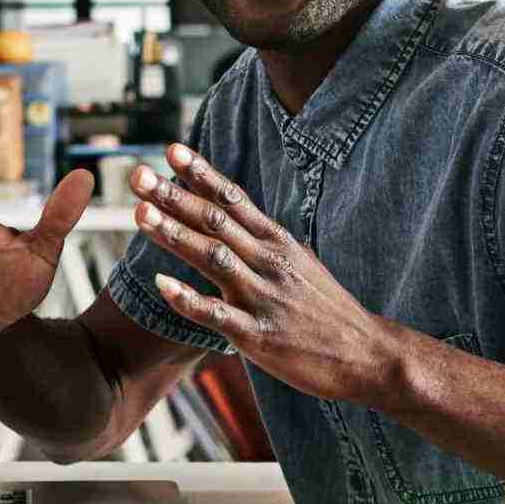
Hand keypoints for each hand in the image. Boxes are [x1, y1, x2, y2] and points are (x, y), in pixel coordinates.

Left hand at [135, 142, 404, 402]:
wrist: (366, 353)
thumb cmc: (324, 308)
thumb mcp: (297, 261)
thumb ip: (261, 240)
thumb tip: (228, 215)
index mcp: (276, 241)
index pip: (233, 199)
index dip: (200, 174)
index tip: (170, 150)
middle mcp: (268, 261)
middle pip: (215, 220)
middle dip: (173, 196)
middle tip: (137, 174)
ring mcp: (263, 297)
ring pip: (213, 257)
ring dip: (175, 234)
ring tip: (140, 214)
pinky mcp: (258, 335)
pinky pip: (216, 314)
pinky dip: (188, 299)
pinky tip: (160, 284)